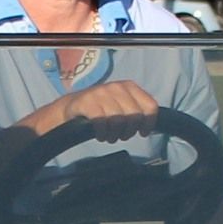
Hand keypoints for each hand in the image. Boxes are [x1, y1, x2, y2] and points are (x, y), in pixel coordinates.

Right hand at [26, 79, 159, 141]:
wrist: (72, 107)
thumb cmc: (102, 110)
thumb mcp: (122, 105)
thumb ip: (137, 111)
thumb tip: (150, 126)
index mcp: (129, 86)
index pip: (150, 106)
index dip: (149, 123)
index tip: (142, 133)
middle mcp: (116, 87)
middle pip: (134, 116)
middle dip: (129, 132)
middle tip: (121, 137)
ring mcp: (101, 93)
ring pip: (118, 121)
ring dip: (114, 135)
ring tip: (109, 137)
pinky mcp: (87, 102)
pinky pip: (101, 123)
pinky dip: (102, 134)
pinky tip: (100, 135)